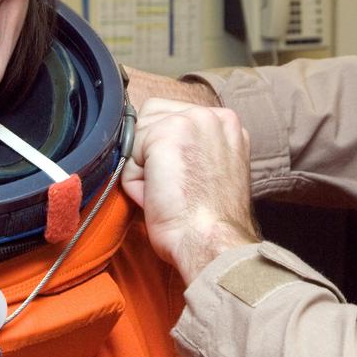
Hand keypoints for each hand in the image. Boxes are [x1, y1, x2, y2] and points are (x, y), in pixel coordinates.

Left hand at [120, 98, 260, 283]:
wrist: (211, 241)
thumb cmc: (208, 221)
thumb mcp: (210, 170)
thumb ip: (190, 148)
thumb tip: (152, 143)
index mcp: (226, 124)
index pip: (173, 116)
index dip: (163, 150)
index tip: (179, 180)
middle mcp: (213, 115)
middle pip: (152, 117)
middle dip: (150, 153)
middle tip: (172, 188)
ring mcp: (191, 120)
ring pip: (139, 134)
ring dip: (142, 166)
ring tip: (166, 193)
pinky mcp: (166, 133)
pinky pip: (130, 152)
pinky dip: (134, 179)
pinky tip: (158, 196)